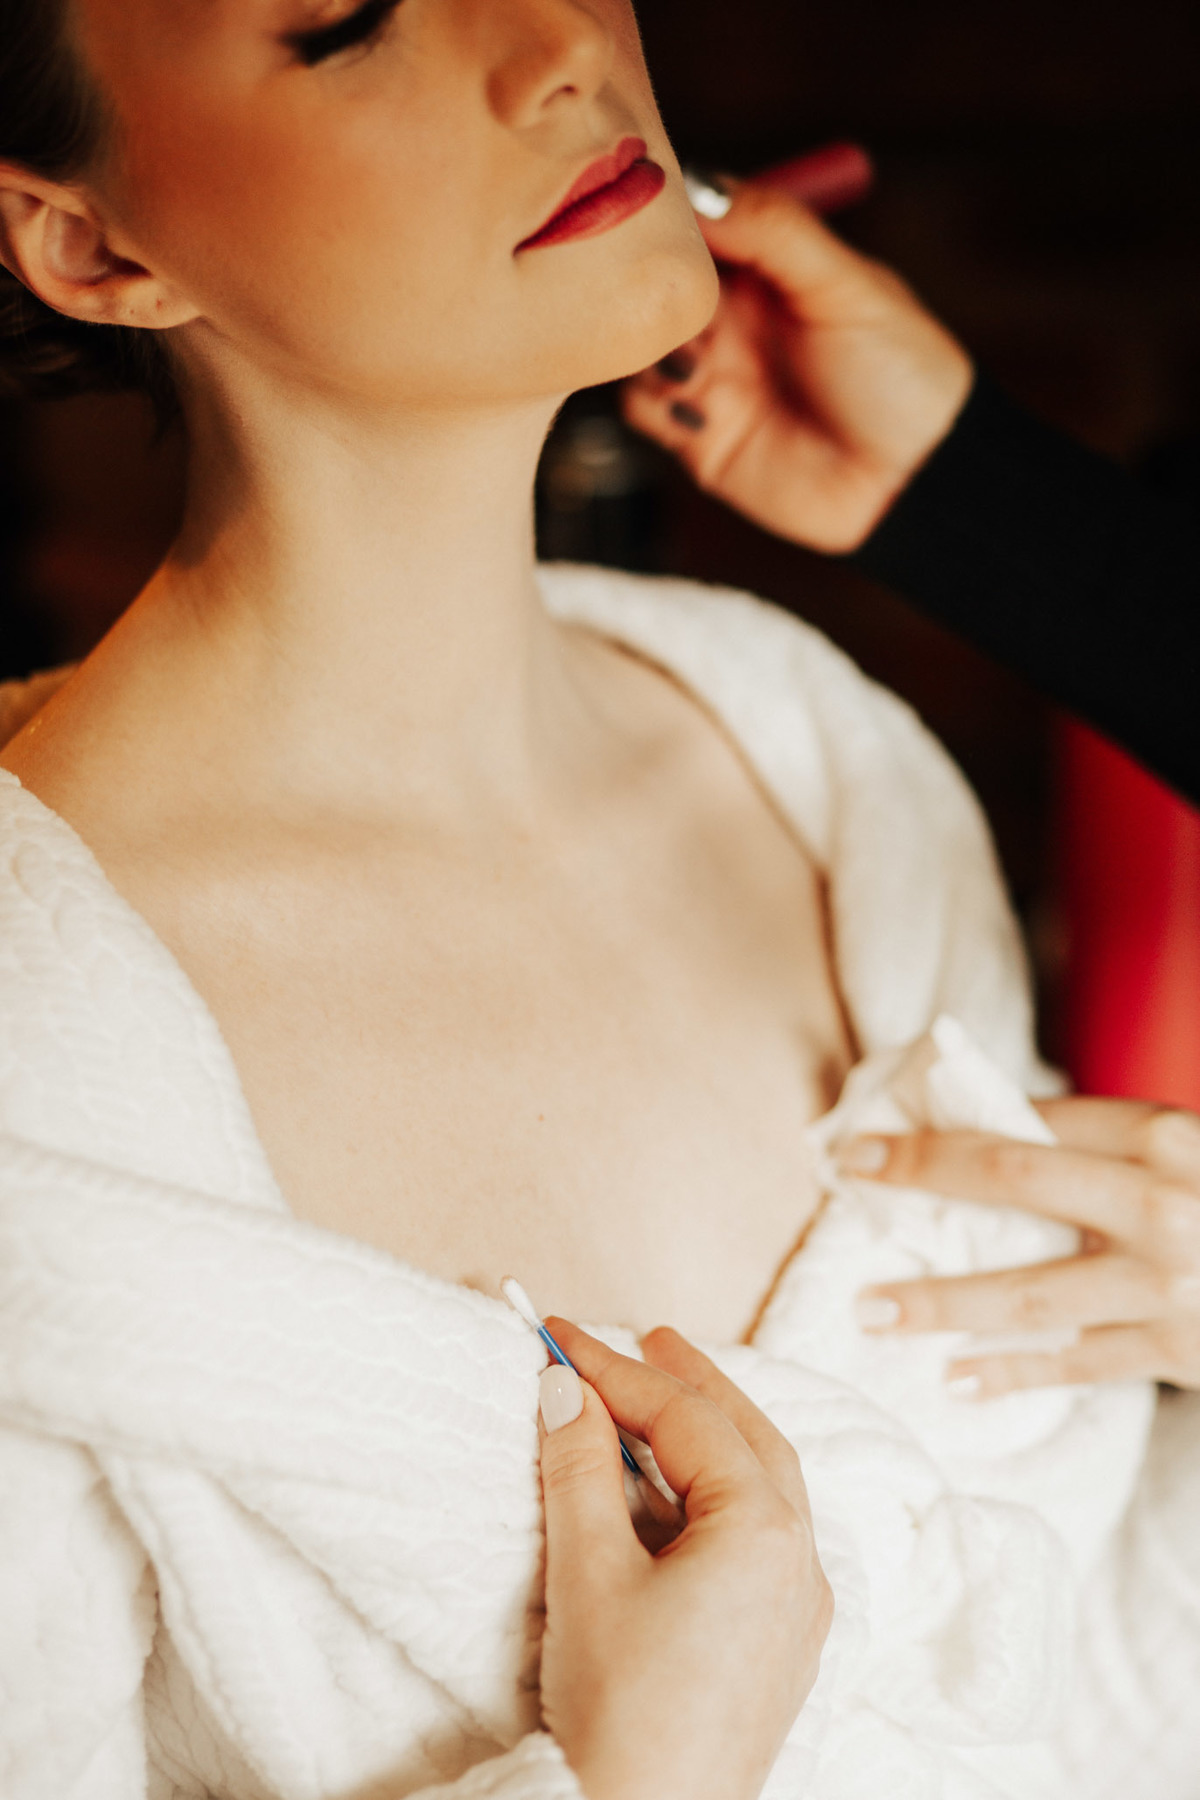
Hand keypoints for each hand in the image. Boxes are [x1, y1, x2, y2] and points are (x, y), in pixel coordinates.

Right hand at [537, 1320, 831, 1799]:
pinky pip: (763, 1537)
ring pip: (765, 1486)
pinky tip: (679, 1494)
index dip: (616, 1369)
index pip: (686, 1418)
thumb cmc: (622, 1713)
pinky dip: (721, 1492)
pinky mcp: (782, 1647)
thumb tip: (563, 1388)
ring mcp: (800, 1608)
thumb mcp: (588, 1574)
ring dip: (710, 1435)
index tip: (558, 1335)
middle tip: (645, 1337)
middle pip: (749, 1436)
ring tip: (658, 1400)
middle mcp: (802, 1562)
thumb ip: (578, 1468)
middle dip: (692, 1383)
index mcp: (765, 1531)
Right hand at [622, 175, 972, 552]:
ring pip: (635, 344)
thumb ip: (775, 230)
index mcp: (769, 269)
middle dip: (645, 287)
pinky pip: (640, 406)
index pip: (696, 222)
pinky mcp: (697, 436)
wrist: (909, 483)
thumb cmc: (900, 374)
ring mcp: (712, 376)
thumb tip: (698, 183)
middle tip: (662, 299)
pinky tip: (700, 411)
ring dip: (648, 347)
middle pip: (652, 284)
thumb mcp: (845, 286)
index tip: (648, 215)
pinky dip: (650, 401)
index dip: (666, 215)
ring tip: (697, 364)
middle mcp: (733, 318)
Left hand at [845, 1097, 1199, 1394]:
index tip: (874, 1137)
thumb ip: (1107, 1145)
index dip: (947, 1125)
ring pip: (1029, 1292)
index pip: (1033, 1121)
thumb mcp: (1185, 1152)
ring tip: (874, 1308)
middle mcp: (1161, 1202)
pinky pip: (1076, 1363)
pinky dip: (1013, 1373)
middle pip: (1014, 1181)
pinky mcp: (1177, 1348)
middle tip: (852, 1176)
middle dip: (923, 1175)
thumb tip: (990, 1131)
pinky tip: (957, 1377)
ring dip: (942, 1301)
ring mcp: (1167, 1282)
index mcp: (1162, 1136)